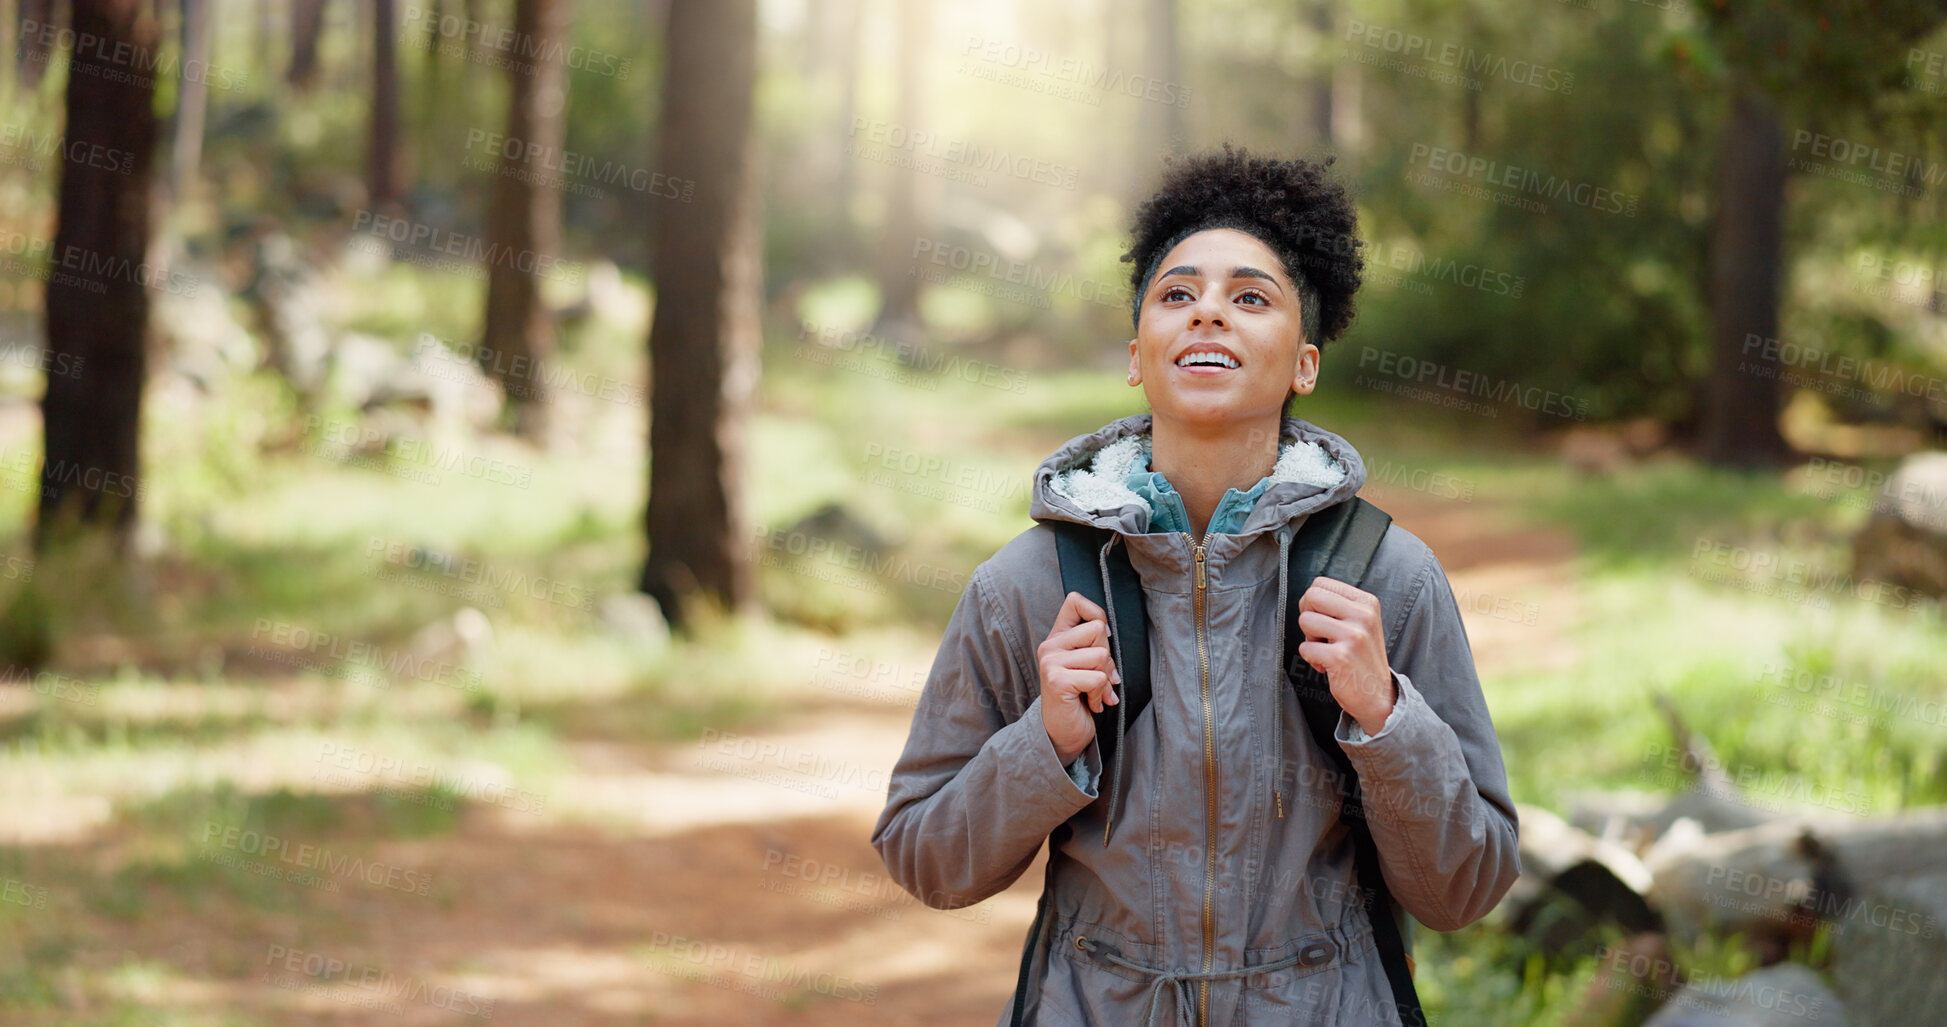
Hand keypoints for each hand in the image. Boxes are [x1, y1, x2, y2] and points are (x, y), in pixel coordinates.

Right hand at [1038, 591, 1119, 763]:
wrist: (1062, 734)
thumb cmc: (1079, 699)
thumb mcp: (1086, 665)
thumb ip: (1092, 645)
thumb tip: (1109, 631)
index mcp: (1057, 637)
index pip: (1075, 601)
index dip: (1097, 614)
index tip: (1102, 639)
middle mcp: (1049, 646)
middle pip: (1097, 630)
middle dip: (1108, 658)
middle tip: (1099, 679)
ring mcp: (1050, 662)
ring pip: (1101, 655)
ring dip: (1105, 680)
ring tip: (1095, 693)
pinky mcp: (1056, 680)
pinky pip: (1097, 677)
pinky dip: (1100, 694)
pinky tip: (1091, 703)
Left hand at [1296, 576, 1395, 734]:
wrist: (1378, 696)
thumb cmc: (1360, 657)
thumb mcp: (1359, 623)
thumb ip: (1338, 605)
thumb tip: (1307, 596)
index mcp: (1367, 602)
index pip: (1320, 583)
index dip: (1313, 602)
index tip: (1325, 620)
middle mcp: (1363, 615)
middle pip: (1310, 596)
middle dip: (1308, 616)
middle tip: (1321, 635)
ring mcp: (1353, 635)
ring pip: (1305, 620)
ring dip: (1310, 639)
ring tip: (1327, 650)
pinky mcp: (1340, 656)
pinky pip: (1305, 647)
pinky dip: (1311, 659)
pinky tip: (1328, 666)